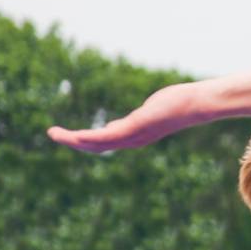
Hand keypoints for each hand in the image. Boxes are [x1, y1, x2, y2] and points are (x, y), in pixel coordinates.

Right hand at [47, 84, 203, 152]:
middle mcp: (133, 139)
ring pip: (97, 144)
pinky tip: (73, 135)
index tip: (69, 135)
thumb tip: (116, 124)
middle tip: (54, 134)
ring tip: (54, 133)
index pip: (105, 142)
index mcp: (135, 135)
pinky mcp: (135, 128)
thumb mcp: (149, 112)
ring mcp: (134, 136)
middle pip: (97, 146)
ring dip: (73, 140)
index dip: (85, 141)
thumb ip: (133, 120)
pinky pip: (106, 137)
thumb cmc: (178, 104)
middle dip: (73, 142)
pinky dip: (88, 137)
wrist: (196, 103)